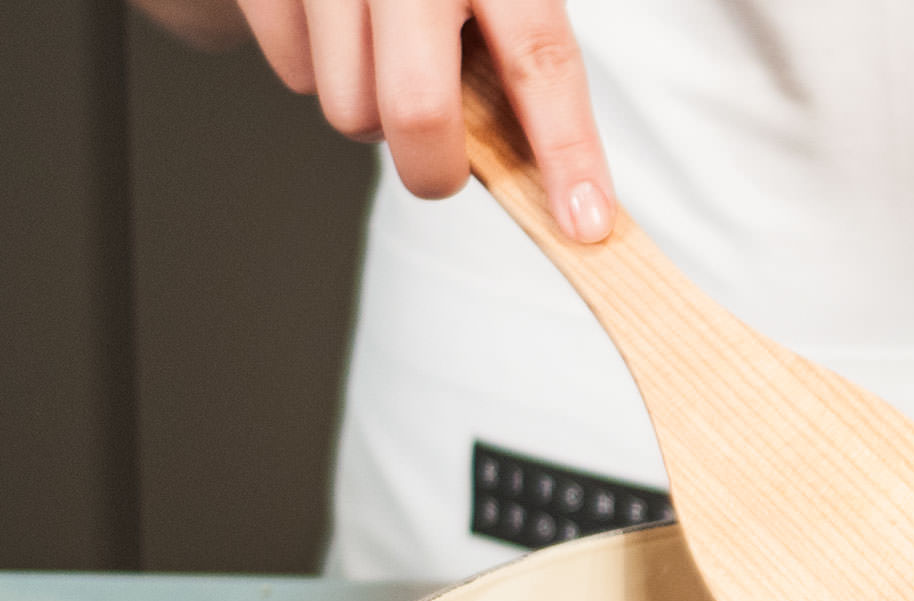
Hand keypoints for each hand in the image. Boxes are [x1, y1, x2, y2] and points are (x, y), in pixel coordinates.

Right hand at [228, 0, 613, 241]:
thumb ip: (518, 47)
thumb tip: (557, 172)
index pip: (538, 58)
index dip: (567, 150)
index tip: (584, 223)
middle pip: (418, 110)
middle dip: (435, 168)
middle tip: (444, 168)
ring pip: (349, 107)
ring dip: (372, 113)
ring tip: (383, 59)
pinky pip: (292, 68)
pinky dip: (318, 69)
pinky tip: (335, 27)